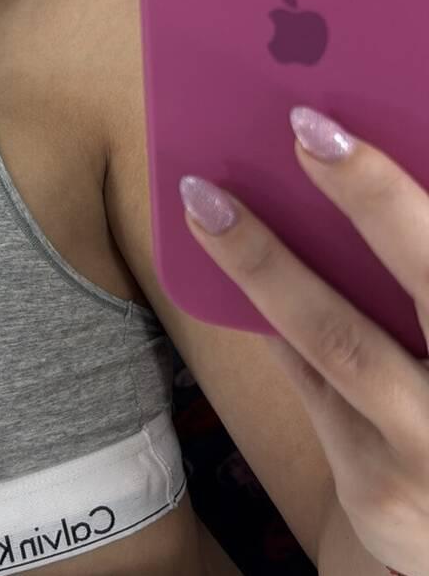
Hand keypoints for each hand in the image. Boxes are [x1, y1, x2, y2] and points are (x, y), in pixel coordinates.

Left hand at [179, 106, 428, 575]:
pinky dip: (268, 316)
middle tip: (304, 128)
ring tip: (207, 200)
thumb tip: (340, 157)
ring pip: (339, 340)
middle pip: (427, 281)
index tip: (349, 125)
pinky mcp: (376, 488)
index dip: (395, 190)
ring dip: (267, 263)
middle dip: (372, 199)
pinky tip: (221, 263)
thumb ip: (417, 271)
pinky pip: (309, 381)